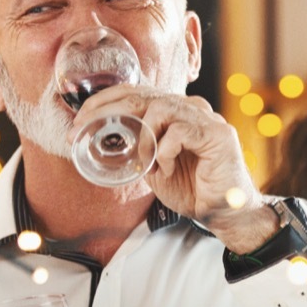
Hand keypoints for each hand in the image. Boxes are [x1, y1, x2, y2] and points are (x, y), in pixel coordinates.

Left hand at [76, 85, 274, 252]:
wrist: (226, 214)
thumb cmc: (195, 191)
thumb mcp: (155, 169)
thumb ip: (139, 151)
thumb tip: (107, 143)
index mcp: (176, 112)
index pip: (135, 92)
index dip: (104, 100)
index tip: (79, 119)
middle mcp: (191, 109)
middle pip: (141, 95)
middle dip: (107, 111)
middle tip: (84, 128)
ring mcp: (206, 119)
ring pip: (160, 108)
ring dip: (143, 138)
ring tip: (145, 162)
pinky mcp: (218, 134)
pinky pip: (180, 131)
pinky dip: (165, 151)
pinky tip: (167, 168)